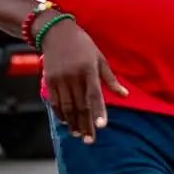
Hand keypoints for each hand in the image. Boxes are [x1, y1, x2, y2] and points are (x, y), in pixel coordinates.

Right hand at [41, 18, 128, 143]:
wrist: (56, 32)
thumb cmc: (83, 44)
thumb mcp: (100, 58)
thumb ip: (110, 79)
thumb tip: (125, 95)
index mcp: (89, 70)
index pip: (94, 95)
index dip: (98, 112)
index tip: (102, 126)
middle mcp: (73, 76)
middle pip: (80, 105)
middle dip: (85, 124)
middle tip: (90, 140)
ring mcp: (59, 79)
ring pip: (67, 107)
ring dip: (73, 123)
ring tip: (79, 135)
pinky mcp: (49, 81)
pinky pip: (54, 102)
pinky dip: (60, 114)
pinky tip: (66, 122)